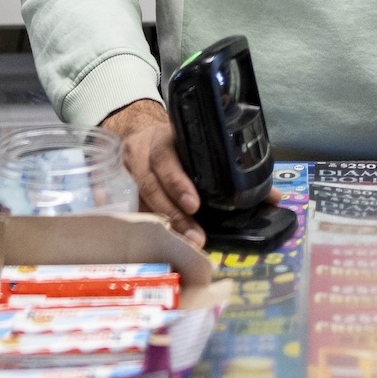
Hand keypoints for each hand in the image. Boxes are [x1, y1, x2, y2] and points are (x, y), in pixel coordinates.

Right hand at [101, 98, 204, 246]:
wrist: (142, 135)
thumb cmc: (176, 145)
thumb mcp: (192, 145)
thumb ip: (218, 168)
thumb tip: (261, 200)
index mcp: (163, 135)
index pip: (165, 157)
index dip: (177, 182)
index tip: (194, 205)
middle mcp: (139, 149)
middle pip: (149, 182)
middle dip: (172, 212)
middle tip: (193, 235)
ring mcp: (124, 167)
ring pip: (137, 197)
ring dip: (159, 222)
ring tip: (180, 242)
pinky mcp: (114, 185)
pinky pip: (124, 206)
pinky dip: (139, 224)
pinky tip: (152, 240)